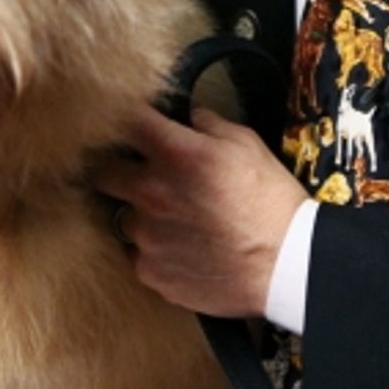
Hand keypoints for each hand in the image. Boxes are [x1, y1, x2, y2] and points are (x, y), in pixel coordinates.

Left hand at [93, 104, 305, 317]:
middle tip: (135, 172)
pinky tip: (182, 249)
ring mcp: (146, 235)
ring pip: (123, 216)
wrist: (287, 266)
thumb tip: (188, 117)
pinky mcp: (149, 271)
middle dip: (114, 167)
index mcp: (175, 153)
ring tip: (174, 220)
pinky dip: (154, 249)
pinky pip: (138, 253)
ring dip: (140, 214)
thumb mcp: (247, 145)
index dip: (124, 118)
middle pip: (101, 170)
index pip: (126, 120)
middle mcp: (151, 192)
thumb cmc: (272, 201)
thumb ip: (208, 125)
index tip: (129, 123)